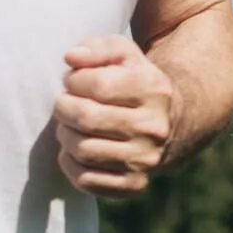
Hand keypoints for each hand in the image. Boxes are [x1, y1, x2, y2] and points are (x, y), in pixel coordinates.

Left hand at [54, 35, 175, 198]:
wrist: (169, 123)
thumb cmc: (134, 82)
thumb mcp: (123, 55)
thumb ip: (97, 47)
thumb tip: (71, 58)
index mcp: (154, 89)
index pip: (99, 84)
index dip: (74, 81)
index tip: (73, 81)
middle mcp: (155, 127)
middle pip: (87, 118)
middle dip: (63, 108)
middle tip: (63, 104)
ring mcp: (146, 159)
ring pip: (83, 150)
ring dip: (65, 135)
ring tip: (69, 126)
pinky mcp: (134, 185)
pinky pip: (86, 180)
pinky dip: (70, 164)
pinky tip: (76, 149)